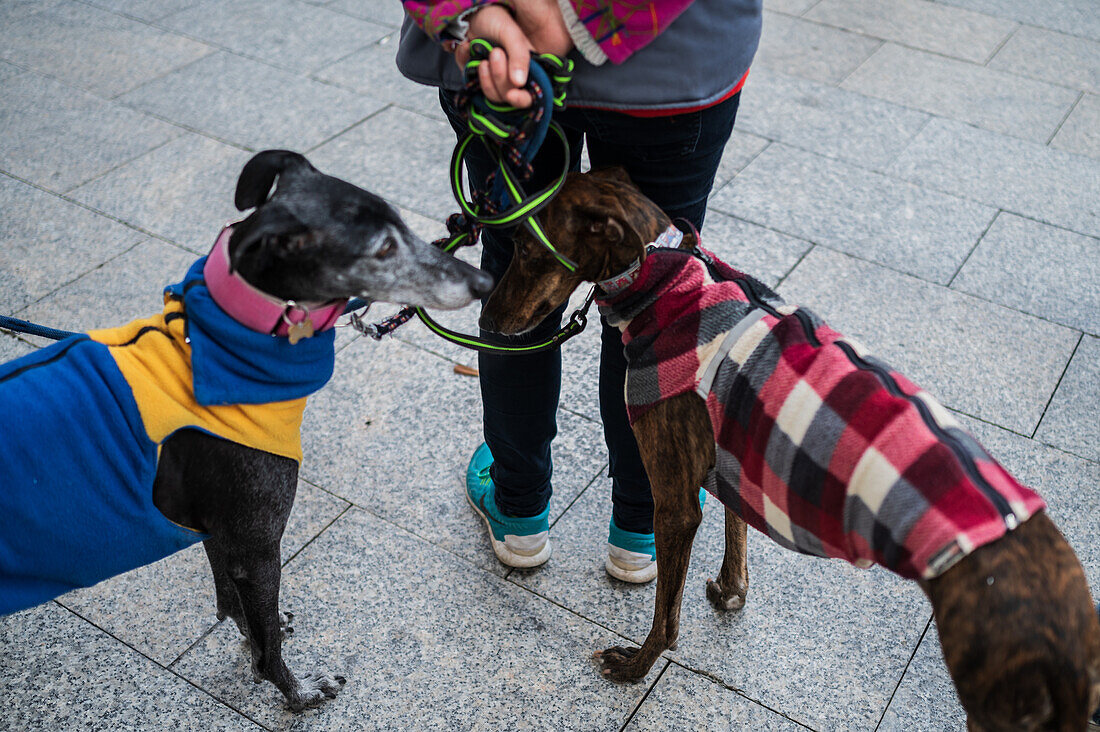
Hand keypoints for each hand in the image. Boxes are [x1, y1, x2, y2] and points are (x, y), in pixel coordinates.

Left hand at [451, 0, 574, 107]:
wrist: (471, 13)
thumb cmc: (495, 20)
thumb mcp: (511, 34)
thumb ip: (519, 56)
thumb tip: (519, 83)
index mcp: (527, 69)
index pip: (530, 95)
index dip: (522, 99)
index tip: (512, 95)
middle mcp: (512, 77)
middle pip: (508, 95)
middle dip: (499, 77)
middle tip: (495, 53)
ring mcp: (494, 79)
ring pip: (491, 95)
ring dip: (484, 77)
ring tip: (482, 57)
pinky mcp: (476, 77)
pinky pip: (470, 82)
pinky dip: (466, 65)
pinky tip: (468, 48)